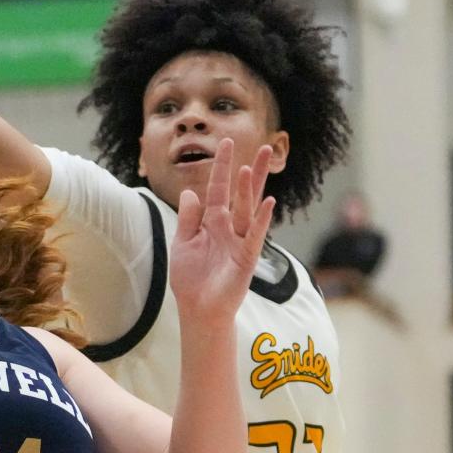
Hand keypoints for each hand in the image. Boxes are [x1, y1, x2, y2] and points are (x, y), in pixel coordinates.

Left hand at [168, 139, 274, 325]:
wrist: (197, 309)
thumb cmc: (191, 278)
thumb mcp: (183, 242)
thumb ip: (189, 218)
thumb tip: (191, 192)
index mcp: (213, 222)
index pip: (220, 189)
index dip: (223, 167)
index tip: (227, 143)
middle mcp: (230, 228)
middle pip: (243, 194)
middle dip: (253, 171)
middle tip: (265, 147)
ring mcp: (240, 242)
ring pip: (248, 210)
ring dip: (251, 190)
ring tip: (253, 166)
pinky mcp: (246, 259)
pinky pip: (254, 237)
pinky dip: (262, 221)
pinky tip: (269, 204)